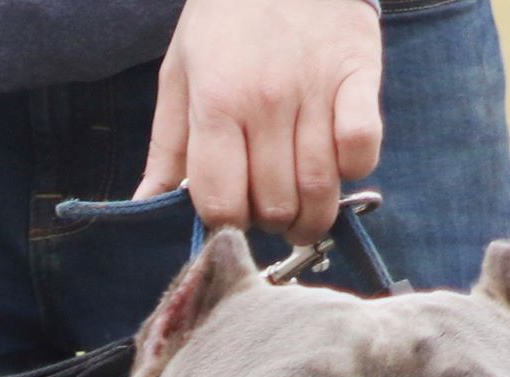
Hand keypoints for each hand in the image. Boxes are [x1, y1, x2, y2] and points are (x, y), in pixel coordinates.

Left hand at [136, 0, 382, 246]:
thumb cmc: (224, 18)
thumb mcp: (179, 74)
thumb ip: (167, 145)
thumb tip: (146, 203)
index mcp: (217, 105)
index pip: (222, 203)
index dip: (226, 224)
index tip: (231, 213)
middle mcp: (266, 101)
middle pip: (274, 204)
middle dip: (269, 222)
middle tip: (269, 210)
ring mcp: (315, 88)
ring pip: (319, 186)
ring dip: (312, 213)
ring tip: (303, 210)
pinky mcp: (359, 72)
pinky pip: (363, 146)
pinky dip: (354, 168)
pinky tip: (337, 163)